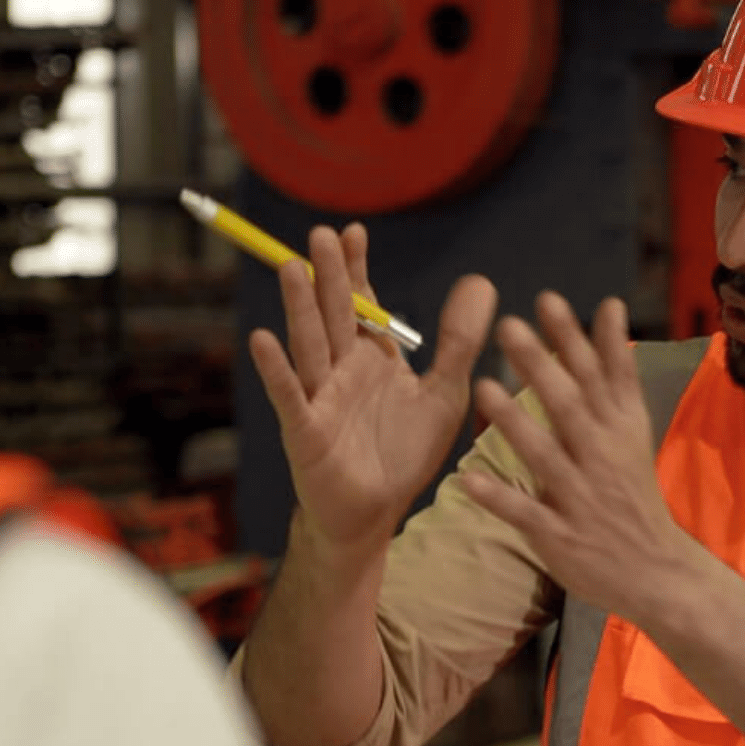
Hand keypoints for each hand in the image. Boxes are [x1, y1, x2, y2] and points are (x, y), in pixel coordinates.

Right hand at [250, 224, 495, 556]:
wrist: (374, 514)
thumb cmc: (404, 453)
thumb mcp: (445, 392)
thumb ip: (460, 341)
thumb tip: (481, 281)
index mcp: (372, 358)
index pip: (360, 303)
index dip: (356, 269)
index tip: (352, 231)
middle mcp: (341, 370)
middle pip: (332, 314)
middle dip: (328, 276)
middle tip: (319, 234)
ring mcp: (319, 398)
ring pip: (309, 345)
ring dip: (299, 308)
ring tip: (289, 267)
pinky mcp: (306, 432)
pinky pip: (290, 397)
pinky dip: (277, 370)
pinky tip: (263, 340)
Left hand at [458, 292, 699, 619]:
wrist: (656, 570)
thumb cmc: (633, 491)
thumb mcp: (633, 427)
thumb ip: (616, 369)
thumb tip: (611, 306)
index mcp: (620, 428)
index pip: (600, 375)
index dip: (575, 338)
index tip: (548, 300)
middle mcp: (603, 457)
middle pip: (571, 407)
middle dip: (541, 367)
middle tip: (507, 327)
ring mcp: (581, 497)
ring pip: (547, 457)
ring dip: (516, 424)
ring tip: (482, 389)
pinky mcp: (561, 535)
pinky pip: (527, 515)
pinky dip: (500, 498)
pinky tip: (468, 480)